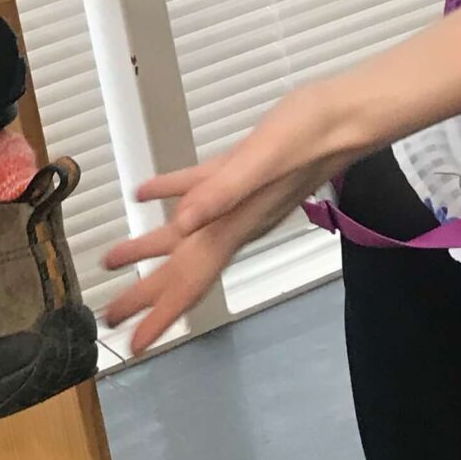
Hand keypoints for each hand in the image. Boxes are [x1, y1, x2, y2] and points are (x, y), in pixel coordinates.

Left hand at [101, 74, 381, 349]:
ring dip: (151, 250)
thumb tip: (181, 225)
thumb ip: (219, 192)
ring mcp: (241, 199)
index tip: (136, 344)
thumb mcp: (260, 159)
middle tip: (111, 316)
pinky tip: (147, 192)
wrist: (349, 115)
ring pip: (187, 234)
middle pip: (184, 268)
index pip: (192, 280)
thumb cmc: (310, 134)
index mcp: (235, 223)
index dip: (162, 314)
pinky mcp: (244, 171)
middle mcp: (236, 220)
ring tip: (115, 258)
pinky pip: (199, 190)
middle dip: (147, 294)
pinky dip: (170, 194)